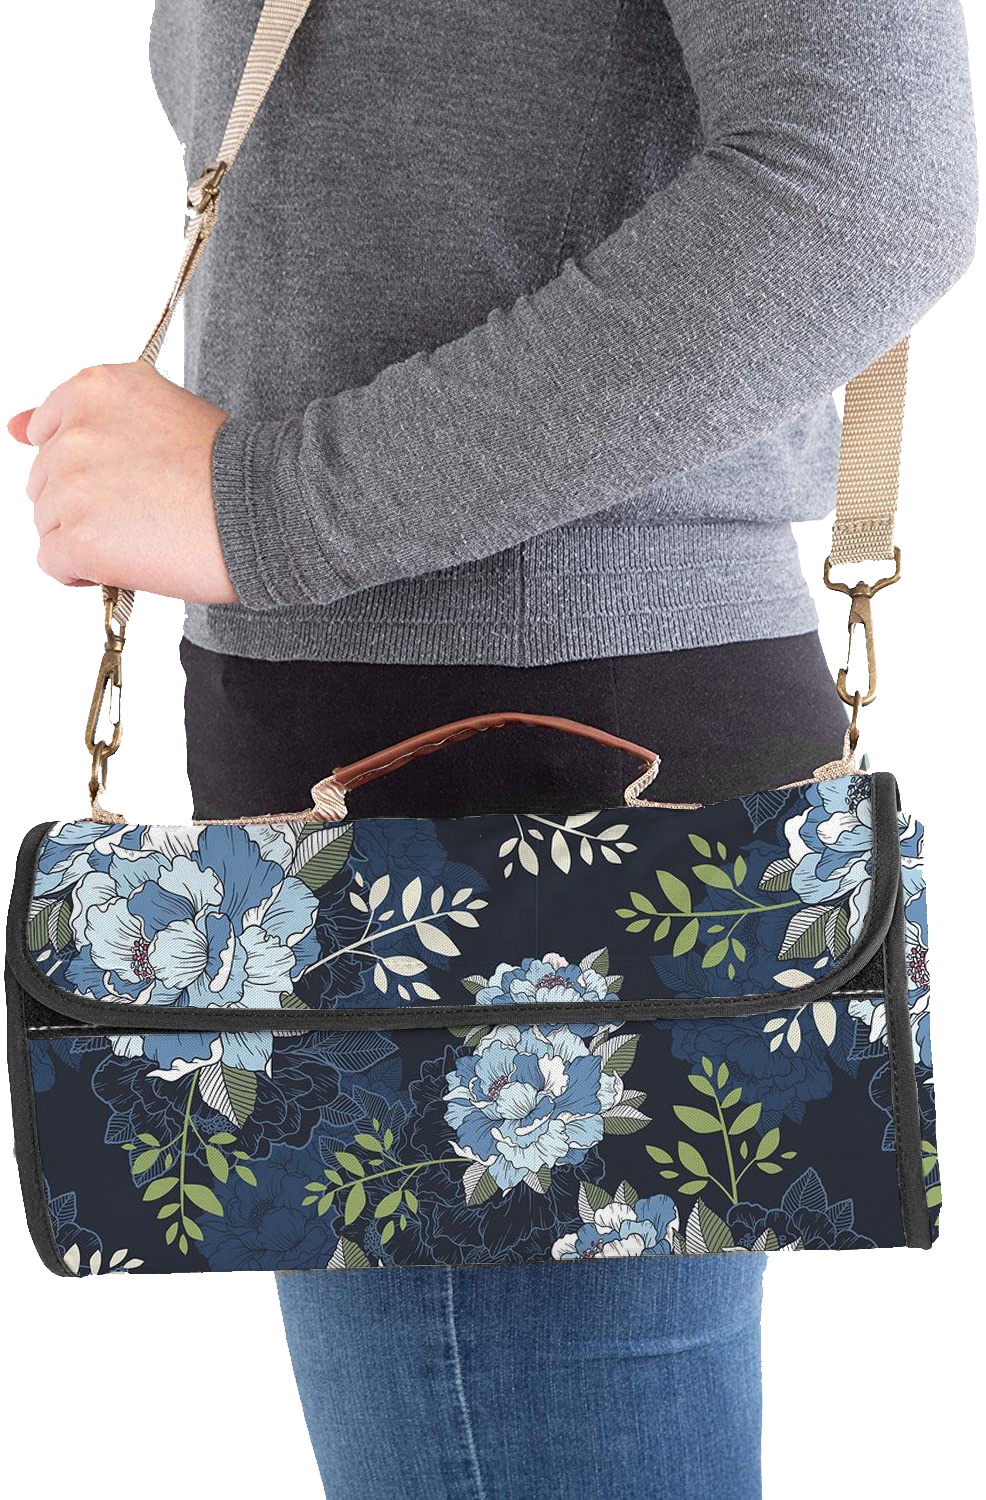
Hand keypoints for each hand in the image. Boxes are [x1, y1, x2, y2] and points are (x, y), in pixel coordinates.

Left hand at [8, 362, 236, 603]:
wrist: (267, 511)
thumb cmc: (229, 468)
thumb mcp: (157, 413)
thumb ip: (79, 417)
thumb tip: (13, 427)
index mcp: (96, 388)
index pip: (50, 429)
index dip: (87, 463)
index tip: (123, 477)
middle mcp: (75, 431)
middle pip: (45, 480)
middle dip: (84, 501)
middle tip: (147, 509)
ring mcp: (72, 486)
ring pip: (48, 522)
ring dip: (86, 536)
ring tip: (145, 535)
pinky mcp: (77, 538)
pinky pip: (52, 563)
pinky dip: (84, 572)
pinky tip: (131, 561)